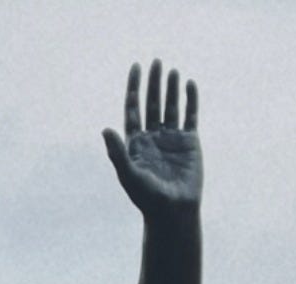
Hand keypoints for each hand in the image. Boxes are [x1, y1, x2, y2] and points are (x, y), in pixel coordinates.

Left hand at [103, 59, 201, 219]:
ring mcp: (171, 139)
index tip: (135, 68)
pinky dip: (190, 100)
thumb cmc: (147, 197)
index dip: (133, 89)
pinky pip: (190, 116)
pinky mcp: (189, 142)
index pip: (132, 109)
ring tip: (171, 70)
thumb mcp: (128, 174)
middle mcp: (152, 138)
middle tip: (155, 62)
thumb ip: (117, 152)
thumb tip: (105, 129)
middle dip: (153, 84)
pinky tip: (189, 84)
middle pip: (152, 104)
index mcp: (135, 143)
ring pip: (170, 107)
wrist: (172, 210)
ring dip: (170, 89)